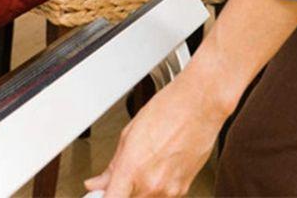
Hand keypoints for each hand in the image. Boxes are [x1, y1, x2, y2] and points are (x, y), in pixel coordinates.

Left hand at [83, 72, 226, 197]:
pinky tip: (158, 164)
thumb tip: (98, 182)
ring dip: (138, 189)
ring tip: (144, 162)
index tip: (98, 192)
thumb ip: (112, 165)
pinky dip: (155, 186)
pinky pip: (162, 196)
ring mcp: (169, 190)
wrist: (198, 107)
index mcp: (132, 168)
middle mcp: (151, 185)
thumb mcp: (129, 134)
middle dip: (121, 190)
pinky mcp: (183, 190)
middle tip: (119, 175)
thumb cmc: (166, 111)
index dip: (102, 197)